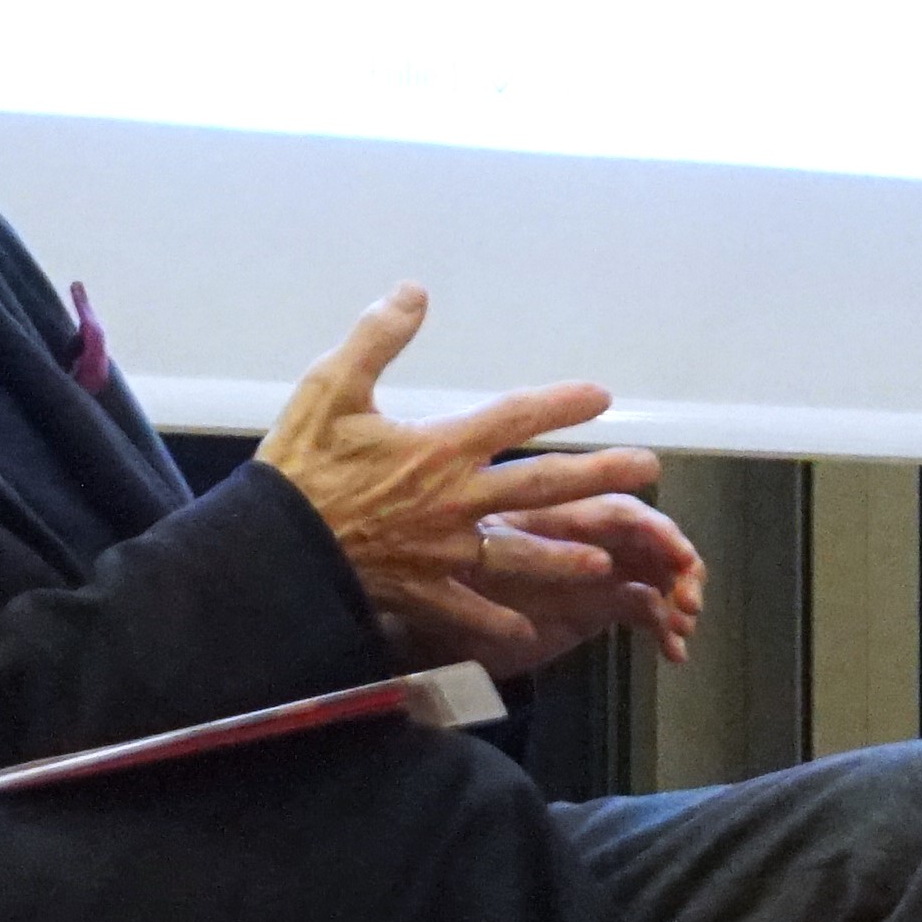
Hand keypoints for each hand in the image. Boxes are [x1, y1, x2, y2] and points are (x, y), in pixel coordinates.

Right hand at [256, 285, 665, 652]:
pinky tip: (532, 630)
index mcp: (439, 447)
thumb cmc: (300, 466)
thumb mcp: (331, 387)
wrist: (273, 547)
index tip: (603, 397)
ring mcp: (444, 551)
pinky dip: (499, 621)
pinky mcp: (424, 590)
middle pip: (542, 485)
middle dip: (599, 476)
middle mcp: (455, 500)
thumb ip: (377, 338)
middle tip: (648, 470)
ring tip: (608, 557)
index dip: (561, 404)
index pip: (515, 418)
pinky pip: (471, 610)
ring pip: (522, 554)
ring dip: (568, 555)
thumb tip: (414, 291)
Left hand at [438, 493, 708, 680]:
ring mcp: (592, 570)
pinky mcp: (597, 605)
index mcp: (551, 520)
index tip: (679, 555)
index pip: (612, 513)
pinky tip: (674, 651)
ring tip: (684, 626)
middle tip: (691, 598)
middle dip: (676, 562)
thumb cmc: (440, 596)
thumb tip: (555, 543)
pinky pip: (643, 608)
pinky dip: (663, 626)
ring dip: (676, 594)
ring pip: (651, 572)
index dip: (652, 529)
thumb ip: (506, 557)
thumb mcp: (463, 576)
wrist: (431, 637)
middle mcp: (580, 539)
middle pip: (643, 539)